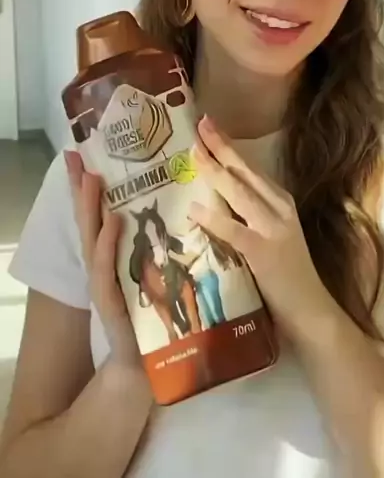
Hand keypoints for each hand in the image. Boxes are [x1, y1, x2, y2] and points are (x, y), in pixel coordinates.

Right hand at [64, 150, 143, 370]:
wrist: (150, 363)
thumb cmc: (156, 311)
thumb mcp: (155, 269)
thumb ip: (155, 242)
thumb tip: (173, 205)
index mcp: (116, 254)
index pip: (101, 212)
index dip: (90, 185)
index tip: (82, 153)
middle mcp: (105, 264)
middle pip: (90, 220)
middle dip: (82, 189)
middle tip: (76, 157)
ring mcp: (105, 282)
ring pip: (93, 239)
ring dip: (91, 209)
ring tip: (92, 179)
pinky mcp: (113, 301)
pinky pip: (107, 269)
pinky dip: (107, 246)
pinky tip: (111, 223)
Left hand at [190, 116, 327, 340]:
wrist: (311, 311)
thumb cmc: (287, 276)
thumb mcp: (270, 235)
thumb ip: (248, 217)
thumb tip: (212, 199)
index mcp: (281, 202)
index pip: (250, 168)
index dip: (228, 147)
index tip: (209, 128)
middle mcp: (279, 208)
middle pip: (244, 172)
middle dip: (220, 147)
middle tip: (199, 124)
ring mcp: (273, 229)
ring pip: (239, 193)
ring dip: (214, 171)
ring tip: (194, 152)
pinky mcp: (264, 253)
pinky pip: (233, 231)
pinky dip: (213, 218)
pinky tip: (195, 209)